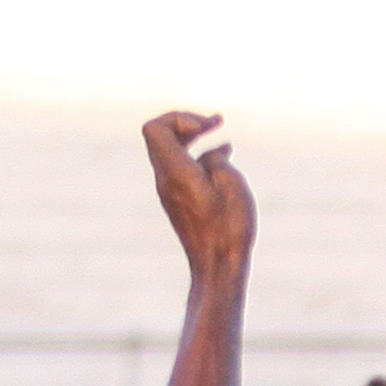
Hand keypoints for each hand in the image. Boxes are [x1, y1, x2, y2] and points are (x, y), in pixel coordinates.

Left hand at [141, 111, 254, 277]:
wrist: (217, 268)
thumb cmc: (228, 228)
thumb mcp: (231, 183)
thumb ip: (216, 160)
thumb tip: (209, 157)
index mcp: (175, 172)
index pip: (154, 129)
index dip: (179, 118)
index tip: (205, 129)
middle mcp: (166, 180)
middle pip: (160, 135)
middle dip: (187, 123)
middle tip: (214, 123)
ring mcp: (170, 192)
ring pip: (172, 150)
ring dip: (195, 138)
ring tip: (220, 133)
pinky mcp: (179, 201)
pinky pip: (182, 166)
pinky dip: (199, 155)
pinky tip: (224, 155)